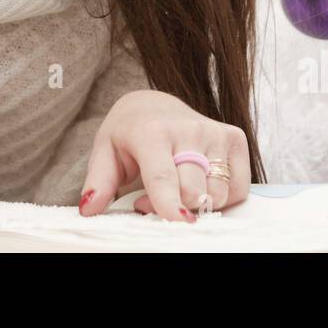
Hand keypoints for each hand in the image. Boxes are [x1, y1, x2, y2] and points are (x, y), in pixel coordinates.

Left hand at [77, 89, 250, 221]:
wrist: (155, 105)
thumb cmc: (129, 133)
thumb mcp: (105, 152)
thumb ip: (98, 182)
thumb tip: (89, 209)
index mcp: (152, 131)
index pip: (163, 176)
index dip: (170, 204)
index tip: (177, 222)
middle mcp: (188, 129)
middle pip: (194, 190)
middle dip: (178, 207)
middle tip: (156, 200)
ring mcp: (215, 132)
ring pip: (218, 192)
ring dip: (199, 203)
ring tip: (178, 189)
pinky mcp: (234, 138)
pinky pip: (238, 187)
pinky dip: (223, 197)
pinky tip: (202, 184)